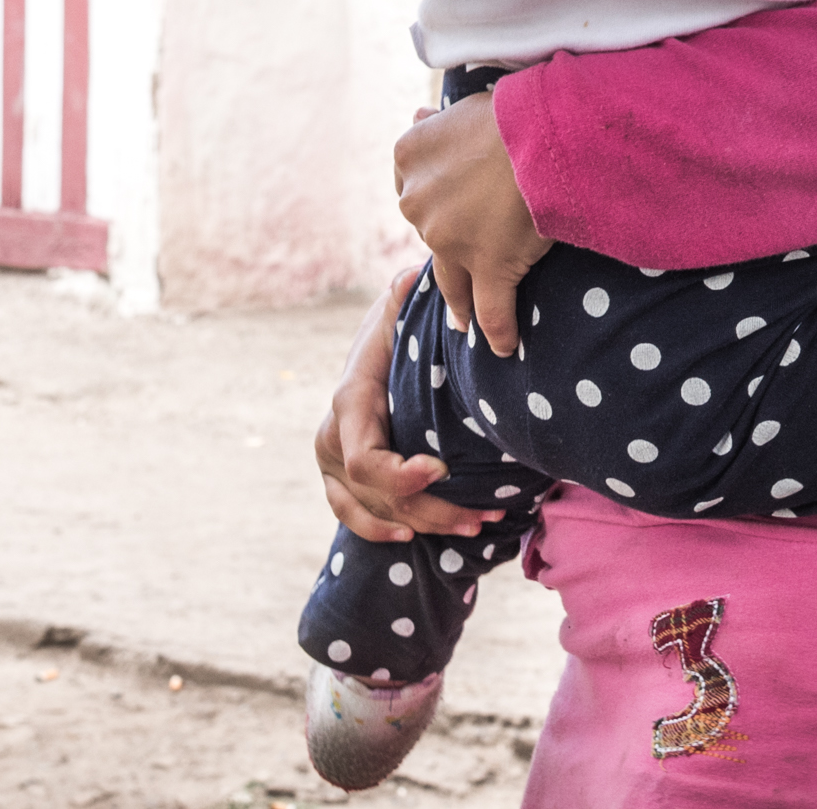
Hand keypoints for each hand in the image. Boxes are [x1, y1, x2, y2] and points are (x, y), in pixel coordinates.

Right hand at [314, 267, 489, 542]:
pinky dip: (383, 531)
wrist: (376, 348)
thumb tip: (408, 279)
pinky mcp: (342, 480)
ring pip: (373, 513)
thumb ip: (403, 301)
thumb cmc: (395, 329)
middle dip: (432, 508)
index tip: (443, 470)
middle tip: (484, 514)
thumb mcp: (399, 313)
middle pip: (377, 496)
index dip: (399, 476)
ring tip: (477, 525)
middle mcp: (332, 439)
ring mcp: (333, 465)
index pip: (363, 459)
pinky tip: (414, 539)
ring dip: (424, 525)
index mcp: (349, 402)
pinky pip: (355, 518)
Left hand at [394, 90, 552, 357]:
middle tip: (467, 261)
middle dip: (450, 249)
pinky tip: (504, 347)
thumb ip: (437, 126)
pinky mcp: (487, 266)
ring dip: (460, 303)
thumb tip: (417, 118)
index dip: (438, 202)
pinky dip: (497, 330)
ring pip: (453, 281)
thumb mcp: (462, 110)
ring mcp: (448, 239)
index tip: (451, 212)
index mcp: (408, 157)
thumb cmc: (512, 112)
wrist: (543, 128)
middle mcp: (417, 201)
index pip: (415, 189)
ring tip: (465, 320)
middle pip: (432, 235)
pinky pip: (490, 309)